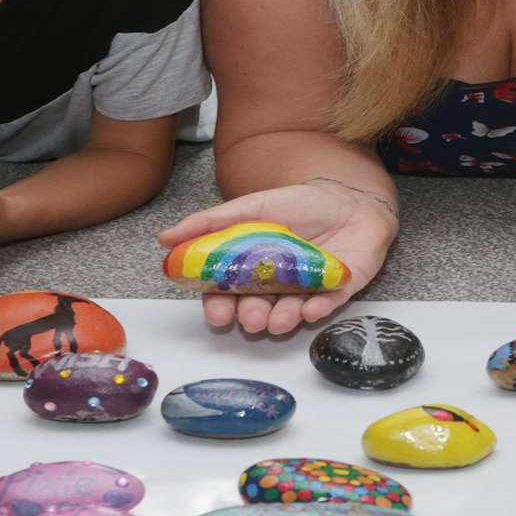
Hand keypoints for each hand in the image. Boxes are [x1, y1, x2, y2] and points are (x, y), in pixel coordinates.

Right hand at [158, 180, 397, 335]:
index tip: (216, 313)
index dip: (220, 305)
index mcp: (253, 267)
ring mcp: (309, 288)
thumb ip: (210, 223)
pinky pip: (327, 305)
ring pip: (290, 312)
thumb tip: (164, 239)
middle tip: (248, 319)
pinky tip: (311, 308)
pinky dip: (318, 309)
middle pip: (257, 308)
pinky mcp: (339, 289)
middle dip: (251, 317)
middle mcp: (278, 283)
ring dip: (282, 319)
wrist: (351, 196)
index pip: (229, 293)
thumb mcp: (251, 207)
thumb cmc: (300, 203)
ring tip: (278, 319)